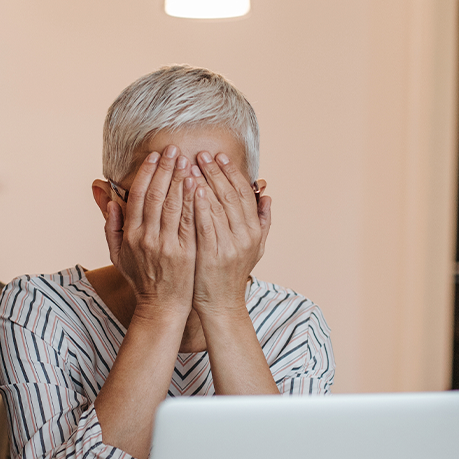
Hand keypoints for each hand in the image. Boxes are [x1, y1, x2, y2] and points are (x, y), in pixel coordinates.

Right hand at [106, 146, 197, 319]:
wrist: (162, 306)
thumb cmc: (141, 278)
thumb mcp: (118, 255)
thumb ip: (112, 227)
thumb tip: (109, 201)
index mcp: (130, 235)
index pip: (137, 196)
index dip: (147, 174)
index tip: (155, 156)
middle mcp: (147, 238)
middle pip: (156, 196)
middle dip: (165, 169)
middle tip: (173, 149)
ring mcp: (167, 245)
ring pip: (173, 205)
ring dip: (180, 179)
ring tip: (188, 160)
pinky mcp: (186, 252)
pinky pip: (190, 221)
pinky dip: (193, 201)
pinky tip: (198, 184)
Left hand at [189, 151, 270, 315]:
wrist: (221, 304)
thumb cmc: (231, 273)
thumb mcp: (254, 248)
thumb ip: (262, 221)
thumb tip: (267, 195)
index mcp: (254, 231)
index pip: (244, 194)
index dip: (232, 173)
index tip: (220, 156)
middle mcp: (245, 236)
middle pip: (230, 195)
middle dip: (216, 172)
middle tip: (202, 153)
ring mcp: (230, 245)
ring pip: (217, 205)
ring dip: (205, 182)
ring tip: (192, 164)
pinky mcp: (213, 254)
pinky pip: (206, 224)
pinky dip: (200, 204)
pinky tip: (192, 189)